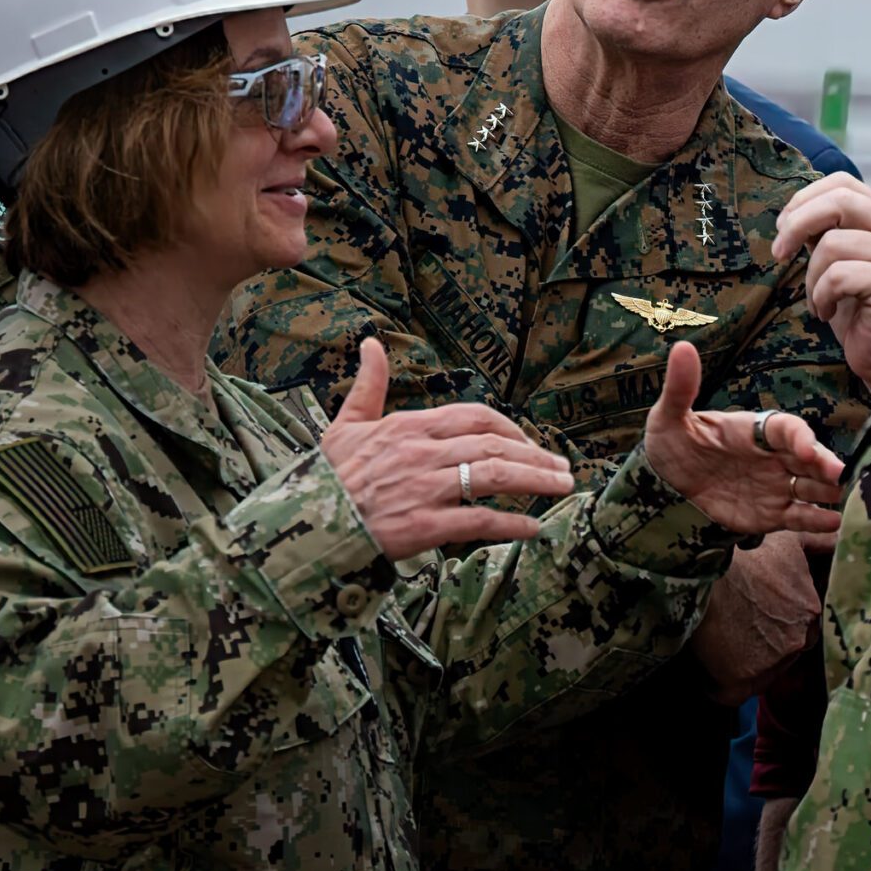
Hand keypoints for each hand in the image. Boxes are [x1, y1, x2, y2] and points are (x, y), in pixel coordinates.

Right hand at [322, 336, 574, 557]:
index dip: (511, 428)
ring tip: (560, 488)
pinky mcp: (425, 527)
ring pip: (493, 478)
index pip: (475, 417)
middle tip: (563, 469)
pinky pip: (479, 522)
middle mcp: (422, 454)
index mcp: (408, 427)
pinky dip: (511, 524)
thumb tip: (371, 343)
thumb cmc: (328, 478)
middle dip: (536, 456)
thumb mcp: (345, 425)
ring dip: (535, 482)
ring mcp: (425, 490)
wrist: (307, 527)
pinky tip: (533, 527)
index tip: (530, 443)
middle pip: (494, 447)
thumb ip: (369, 385)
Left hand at [642, 341, 843, 535]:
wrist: (663, 488)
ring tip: (849, 499)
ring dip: (830, 491)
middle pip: (808, 457)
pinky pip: (799, 516)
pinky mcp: (771, 514)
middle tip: (841, 475)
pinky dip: (817, 520)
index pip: (784, 428)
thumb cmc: (671, 445)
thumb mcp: (669, 416)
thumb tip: (683, 347)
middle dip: (825, 464)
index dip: (798, 436)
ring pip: (811, 486)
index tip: (806, 448)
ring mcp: (775, 484)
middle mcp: (773, 455)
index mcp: (754, 429)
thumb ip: (680, 388)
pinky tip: (834, 524)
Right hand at [690, 531, 819, 703]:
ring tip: (718, 640)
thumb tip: (840, 537)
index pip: (799, 627)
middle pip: (782, 652)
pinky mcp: (740, 685)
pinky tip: (710, 666)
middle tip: (738, 625)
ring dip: (741, 661)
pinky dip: (719, 681)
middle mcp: (796, 643)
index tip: (758, 612)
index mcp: (810, 613)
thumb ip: (817, 543)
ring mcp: (770, 667)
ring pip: (757, 672)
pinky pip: (731, 691)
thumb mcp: (786, 542)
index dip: (777, 621)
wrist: (709, 576)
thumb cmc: (746, 556)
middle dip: (764, 643)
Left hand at [774, 173, 870, 396]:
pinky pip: (838, 276)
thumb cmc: (861, 314)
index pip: (844, 184)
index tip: (782, 227)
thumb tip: (792, 215)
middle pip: (840, 201)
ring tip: (820, 301)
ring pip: (833, 243)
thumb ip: (827, 233)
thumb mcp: (839, 264)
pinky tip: (829, 313)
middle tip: (779, 253)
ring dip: (811, 277)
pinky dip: (821, 296)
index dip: (805, 199)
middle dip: (798, 223)